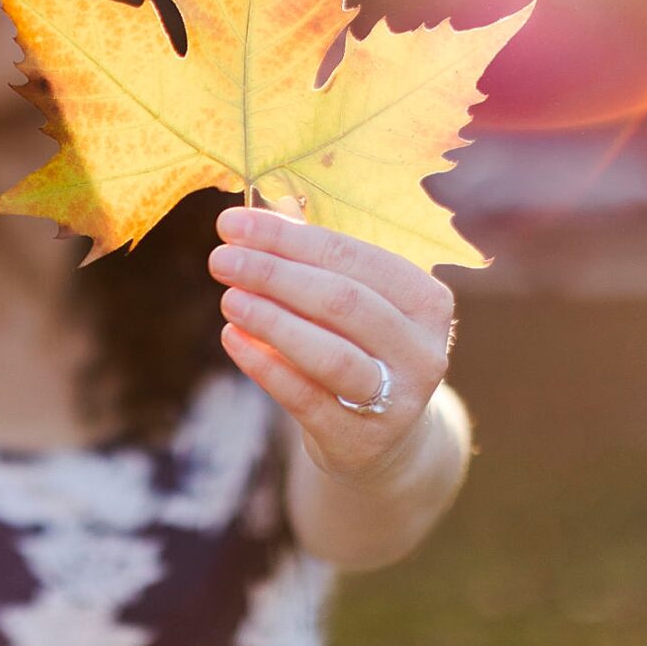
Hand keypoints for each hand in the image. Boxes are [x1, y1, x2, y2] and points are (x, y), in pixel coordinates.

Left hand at [210, 205, 454, 486]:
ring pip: (330, 354)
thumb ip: (314, 253)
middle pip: (341, 301)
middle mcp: (422, 350)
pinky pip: (307, 398)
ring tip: (229, 298)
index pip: (349, 255)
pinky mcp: (363, 441)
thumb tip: (269, 204)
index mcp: (426, 300)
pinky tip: (233, 338)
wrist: (385, 436)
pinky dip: (265, 366)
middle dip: (273, 274)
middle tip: (221, 259)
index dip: (286, 237)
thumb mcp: (351, 297)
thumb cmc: (359, 345)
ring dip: (271, 320)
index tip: (231, 224)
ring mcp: (397, 400)